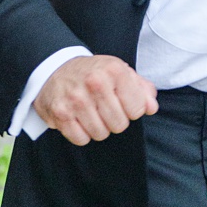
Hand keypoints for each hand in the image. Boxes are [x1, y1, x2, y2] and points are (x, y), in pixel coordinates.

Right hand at [32, 54, 157, 144]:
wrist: (54, 67)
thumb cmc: (93, 73)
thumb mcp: (120, 72)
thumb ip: (142, 89)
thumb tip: (151, 107)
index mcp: (114, 70)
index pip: (137, 110)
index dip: (130, 109)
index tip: (120, 101)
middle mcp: (95, 82)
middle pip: (119, 125)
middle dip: (114, 120)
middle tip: (103, 107)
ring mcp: (76, 98)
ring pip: (101, 134)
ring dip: (97, 127)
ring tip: (89, 112)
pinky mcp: (60, 112)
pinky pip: (81, 139)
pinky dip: (80, 133)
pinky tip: (77, 118)